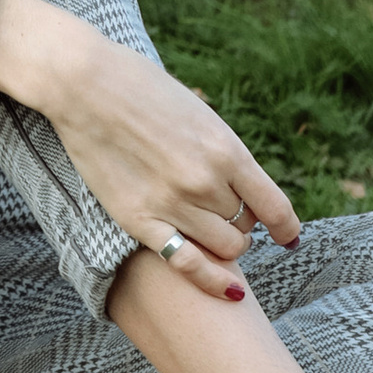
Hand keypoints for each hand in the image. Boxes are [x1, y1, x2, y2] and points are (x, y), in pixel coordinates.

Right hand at [40, 25, 301, 298]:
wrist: (84, 83)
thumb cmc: (142, 88)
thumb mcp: (199, 113)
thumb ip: (224, 152)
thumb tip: (245, 187)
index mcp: (225, 149)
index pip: (275, 207)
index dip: (286, 228)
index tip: (288, 236)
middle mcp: (205, 181)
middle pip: (245, 225)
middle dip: (241, 221)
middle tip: (223, 210)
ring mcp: (172, 203)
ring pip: (225, 248)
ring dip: (225, 243)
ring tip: (210, 227)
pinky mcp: (139, 219)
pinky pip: (189, 264)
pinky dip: (214, 281)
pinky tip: (230, 290)